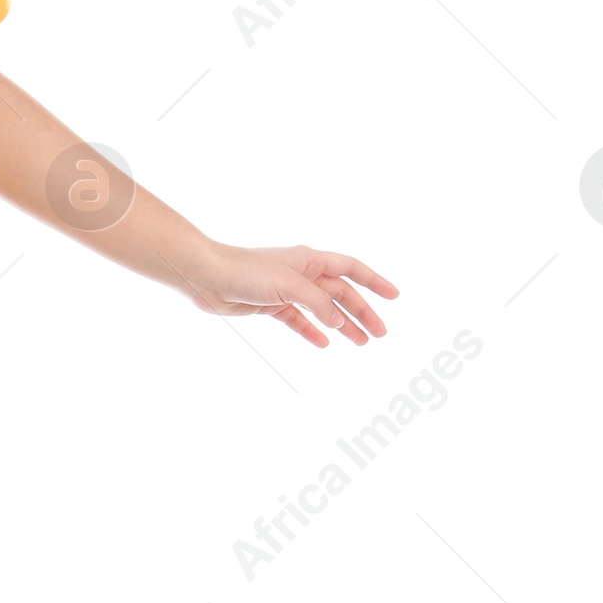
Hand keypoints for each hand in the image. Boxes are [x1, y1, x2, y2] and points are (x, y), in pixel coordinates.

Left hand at [184, 242, 398, 347]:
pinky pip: (298, 319)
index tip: (394, 297)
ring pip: (323, 309)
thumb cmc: (246, 272)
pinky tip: (324, 343)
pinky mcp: (270, 305)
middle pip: (341, 293)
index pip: (351, 268)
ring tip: (361, 343)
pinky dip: (312, 331)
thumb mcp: (290, 286)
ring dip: (342, 325)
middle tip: (380, 333)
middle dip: (362, 312)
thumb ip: (319, 303)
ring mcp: (286, 289)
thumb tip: (339, 323)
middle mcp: (301, 272)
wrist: (207, 277)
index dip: (374, 281)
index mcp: (310, 259)